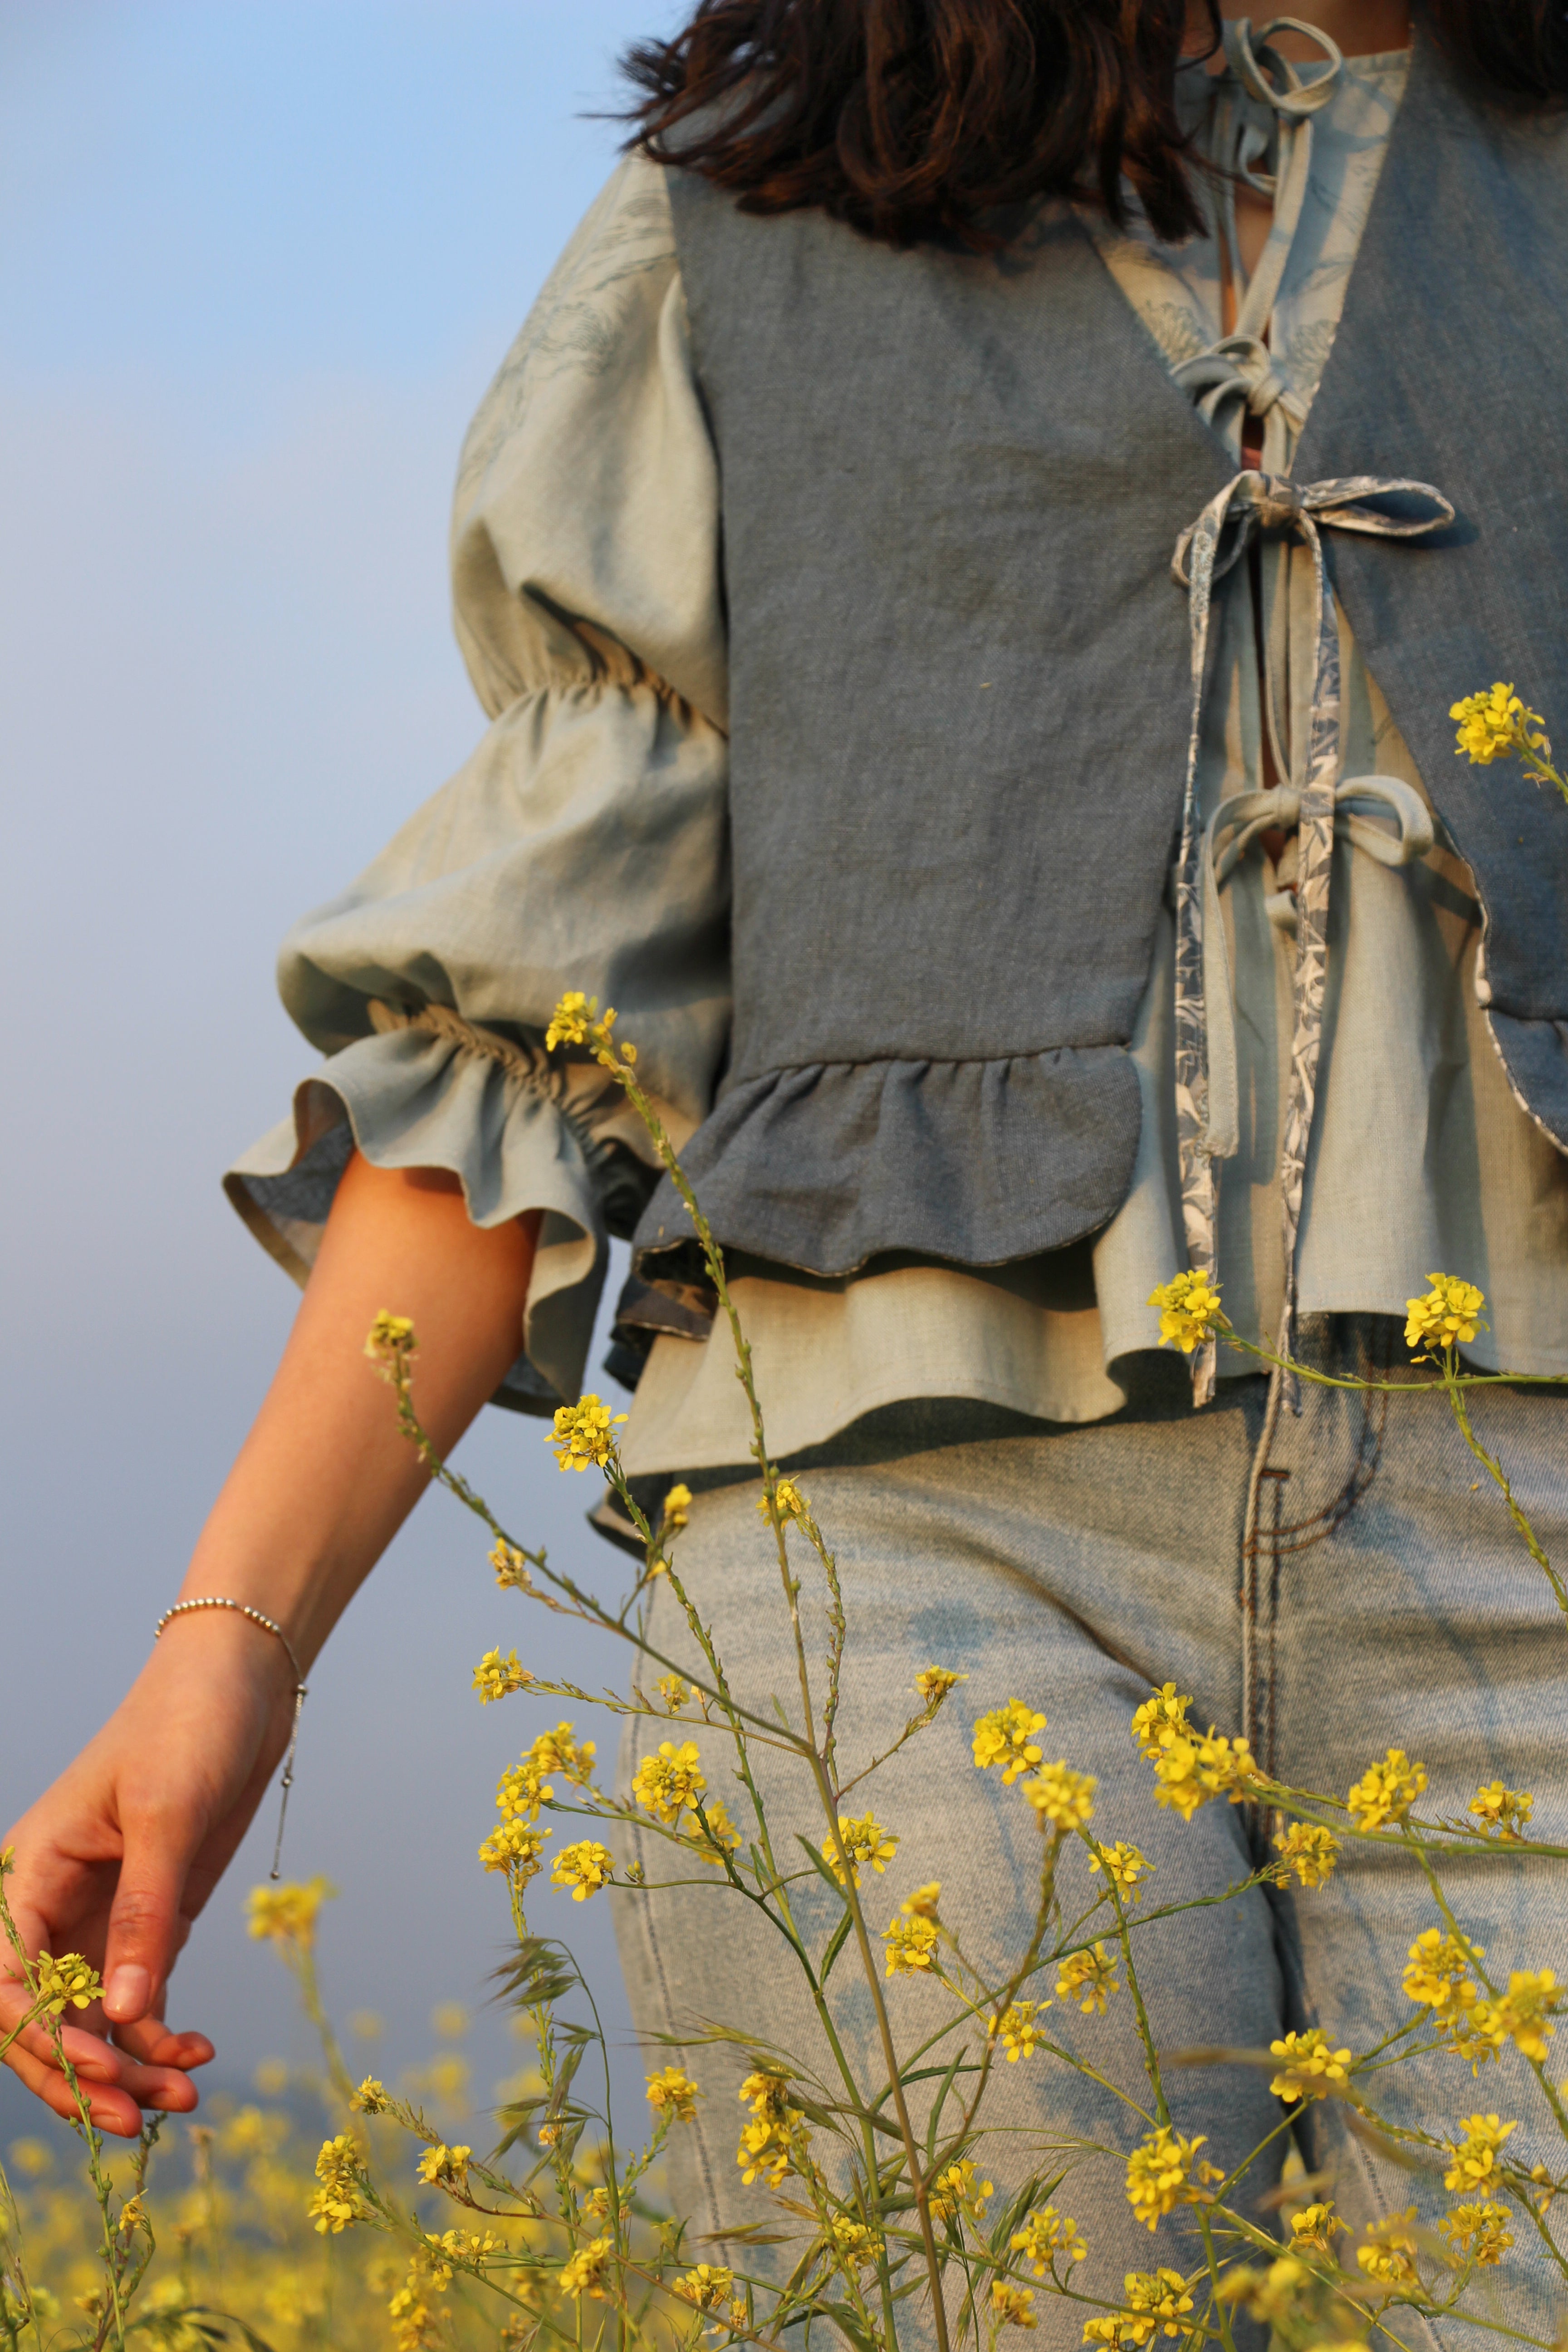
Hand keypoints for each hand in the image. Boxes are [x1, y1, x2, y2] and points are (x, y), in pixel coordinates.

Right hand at [0, 1612, 295, 2134]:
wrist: (239, 1683)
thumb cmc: (188, 1724)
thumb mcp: (166, 1813)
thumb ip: (146, 1911)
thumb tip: (127, 2015)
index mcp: (29, 1872)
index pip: (4, 1981)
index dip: (40, 2039)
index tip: (98, 2069)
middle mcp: (52, 1904)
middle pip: (41, 2018)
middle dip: (82, 2075)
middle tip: (138, 2120)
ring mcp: (99, 1918)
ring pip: (93, 2019)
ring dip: (129, 2067)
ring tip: (186, 2097)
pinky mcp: (148, 1921)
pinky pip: (138, 2001)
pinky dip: (159, 2037)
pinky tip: (196, 2055)